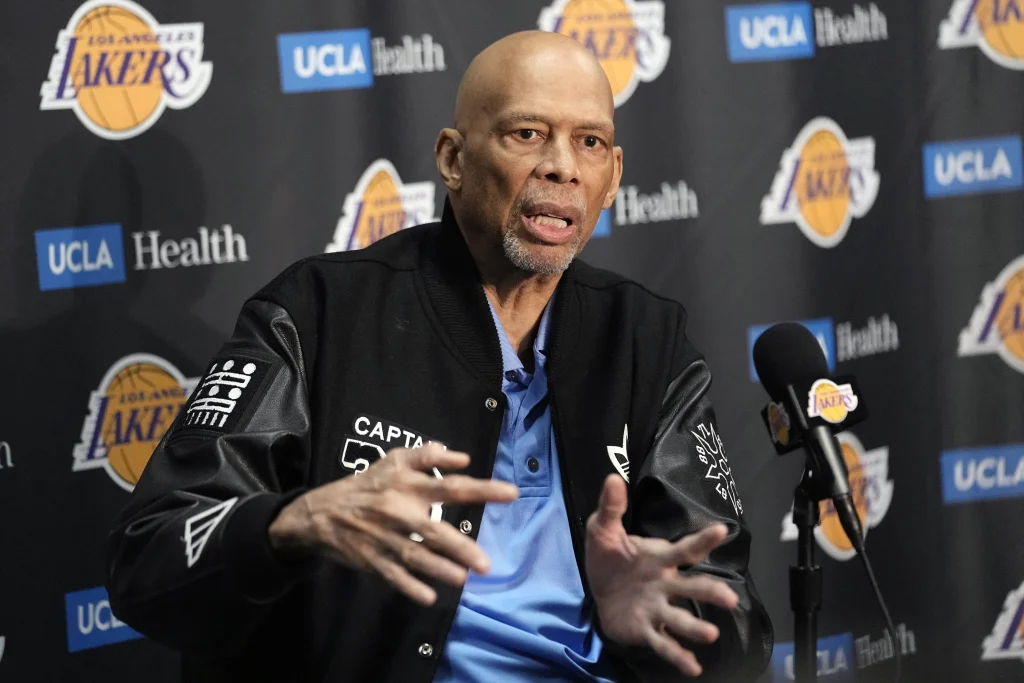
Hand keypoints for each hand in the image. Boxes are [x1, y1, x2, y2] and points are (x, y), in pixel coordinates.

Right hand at [268, 443, 517, 604]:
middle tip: (486, 564)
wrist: (320, 512)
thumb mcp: (394, 460)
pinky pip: (393, 575)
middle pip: (434, 530)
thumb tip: (462, 457)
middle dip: (461, 547)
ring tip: (465, 580)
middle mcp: (399, 511)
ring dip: (440, 569)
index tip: (511, 494)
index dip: (482, 490)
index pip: (452, 486)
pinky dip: (409, 586)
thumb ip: (427, 456)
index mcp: (409, 486)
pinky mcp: (372, 559)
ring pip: (416, 556)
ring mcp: (385, 538)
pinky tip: (429, 597)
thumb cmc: (367, 484)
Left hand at [585, 475, 738, 676]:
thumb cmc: (609, 557)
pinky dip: (678, 655)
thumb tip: (613, 477)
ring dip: (696, 627)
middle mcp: (665, 584)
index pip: (684, 548)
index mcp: (658, 558)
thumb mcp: (603, 529)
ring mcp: (657, 608)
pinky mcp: (646, 629)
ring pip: (681, 618)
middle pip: (692, 586)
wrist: (598, 590)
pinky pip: (663, 643)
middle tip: (729, 598)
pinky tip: (694, 668)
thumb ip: (611, 507)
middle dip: (711, 591)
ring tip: (710, 635)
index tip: (722, 530)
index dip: (703, 540)